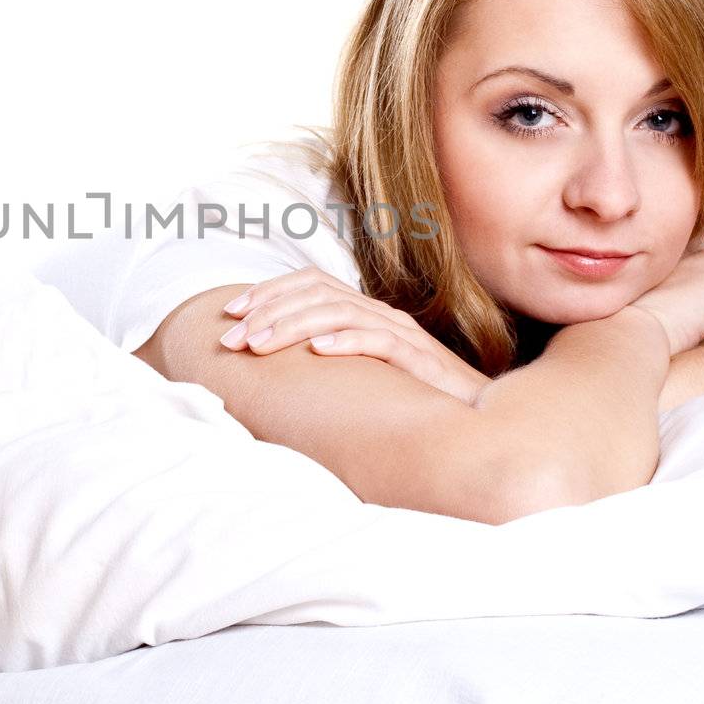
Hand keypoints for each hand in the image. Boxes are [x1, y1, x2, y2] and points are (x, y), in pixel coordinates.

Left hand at [217, 266, 491, 404]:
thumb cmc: (408, 402)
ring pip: (340, 312)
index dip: (267, 292)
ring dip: (293, 326)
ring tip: (260, 345)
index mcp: (363, 312)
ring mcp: (401, 334)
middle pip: (317, 292)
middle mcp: (380, 314)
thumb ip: (322, 367)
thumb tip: (267, 374)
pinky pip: (381, 341)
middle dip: (268, 311)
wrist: (473, 421)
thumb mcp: (357, 379)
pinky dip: (348, 342)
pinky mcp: (419, 359)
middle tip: (232, 339)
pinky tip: (319, 351)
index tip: (229, 314)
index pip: (310, 283)